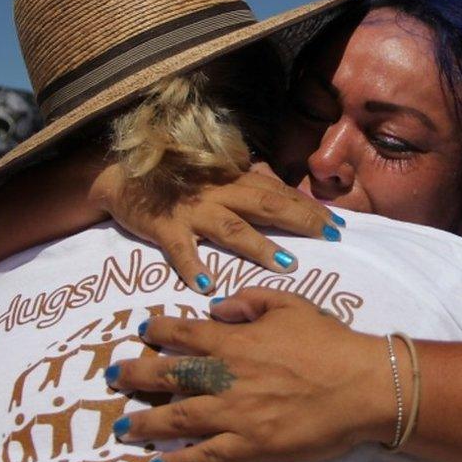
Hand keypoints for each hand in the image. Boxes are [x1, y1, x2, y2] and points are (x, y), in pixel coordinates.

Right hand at [93, 165, 345, 293]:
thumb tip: (280, 185)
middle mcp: (220, 193)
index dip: (310, 207)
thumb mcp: (217, 175)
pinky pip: (180, 249)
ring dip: (260, 247)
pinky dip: (193, 266)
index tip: (338, 224)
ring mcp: (193, 210)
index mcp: (235, 181)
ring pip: (232, 228)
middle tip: (329, 237)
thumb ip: (247, 181)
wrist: (123, 176)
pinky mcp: (164, 227)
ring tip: (285, 265)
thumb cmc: (175, 179)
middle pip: (268, 205)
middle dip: (301, 221)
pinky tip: (207, 285)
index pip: (280, 193)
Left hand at [106, 288, 393, 461]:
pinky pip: (205, 457)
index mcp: (235, 341)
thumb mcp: (291, 304)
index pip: (184, 332)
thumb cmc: (330, 343)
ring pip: (176, 419)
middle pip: (168, 375)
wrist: (361, 385)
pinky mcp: (249, 446)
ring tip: (123, 427)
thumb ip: (249, 300)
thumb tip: (216, 305)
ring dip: (145, 422)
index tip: (143, 331)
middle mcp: (226, 377)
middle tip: (113, 377)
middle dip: (135, 375)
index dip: (159, 330)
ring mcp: (234, 414)